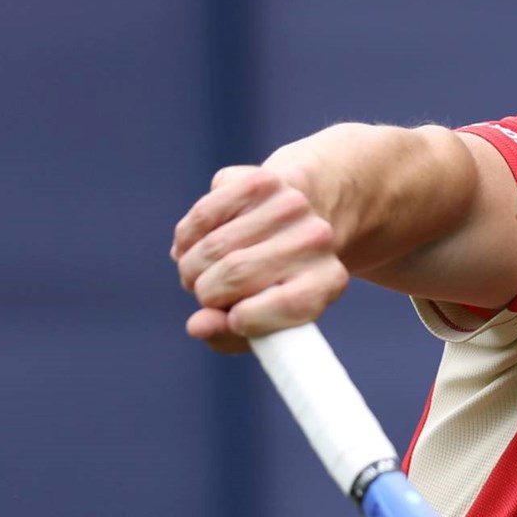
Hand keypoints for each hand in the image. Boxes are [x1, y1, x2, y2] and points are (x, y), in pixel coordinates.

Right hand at [170, 163, 350, 353]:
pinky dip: (187, 238)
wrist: (302, 217)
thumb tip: (196, 326)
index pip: (289, 305)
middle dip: (207, 293)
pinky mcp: (260, 180)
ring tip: (200, 272)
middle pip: (236, 273)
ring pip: (213, 246)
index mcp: (329, 281)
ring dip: (192, 267)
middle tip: (206, 294)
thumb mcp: (265, 320)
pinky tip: (194, 246)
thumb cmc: (275, 283)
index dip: (247, 320)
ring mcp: (289, 205)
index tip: (233, 319)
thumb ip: (229, 335)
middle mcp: (317, 238)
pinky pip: (202, 216)